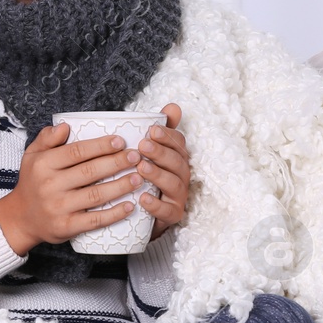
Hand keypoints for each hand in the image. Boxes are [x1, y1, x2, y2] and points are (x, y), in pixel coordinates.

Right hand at [0, 123, 146, 256]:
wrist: (21, 218)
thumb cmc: (32, 183)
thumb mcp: (32, 155)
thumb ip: (47, 138)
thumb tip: (65, 126)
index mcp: (43, 164)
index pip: (76, 152)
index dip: (101, 146)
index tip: (120, 141)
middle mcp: (50, 185)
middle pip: (90, 172)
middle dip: (117, 163)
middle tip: (136, 157)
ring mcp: (58, 208)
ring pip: (96, 195)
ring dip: (120, 186)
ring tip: (138, 178)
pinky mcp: (66, 227)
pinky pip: (94, 220)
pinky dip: (114, 214)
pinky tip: (129, 206)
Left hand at [138, 103, 188, 241]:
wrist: (143, 215)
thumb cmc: (148, 178)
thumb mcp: (151, 153)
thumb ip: (161, 131)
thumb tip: (173, 106)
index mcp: (177, 158)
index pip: (178, 144)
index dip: (167, 136)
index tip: (151, 129)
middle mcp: (181, 176)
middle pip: (177, 162)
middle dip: (161, 152)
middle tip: (142, 145)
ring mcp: (178, 197)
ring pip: (173, 184)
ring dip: (158, 175)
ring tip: (141, 167)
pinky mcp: (172, 216)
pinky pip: (167, 211)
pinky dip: (155, 205)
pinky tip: (142, 198)